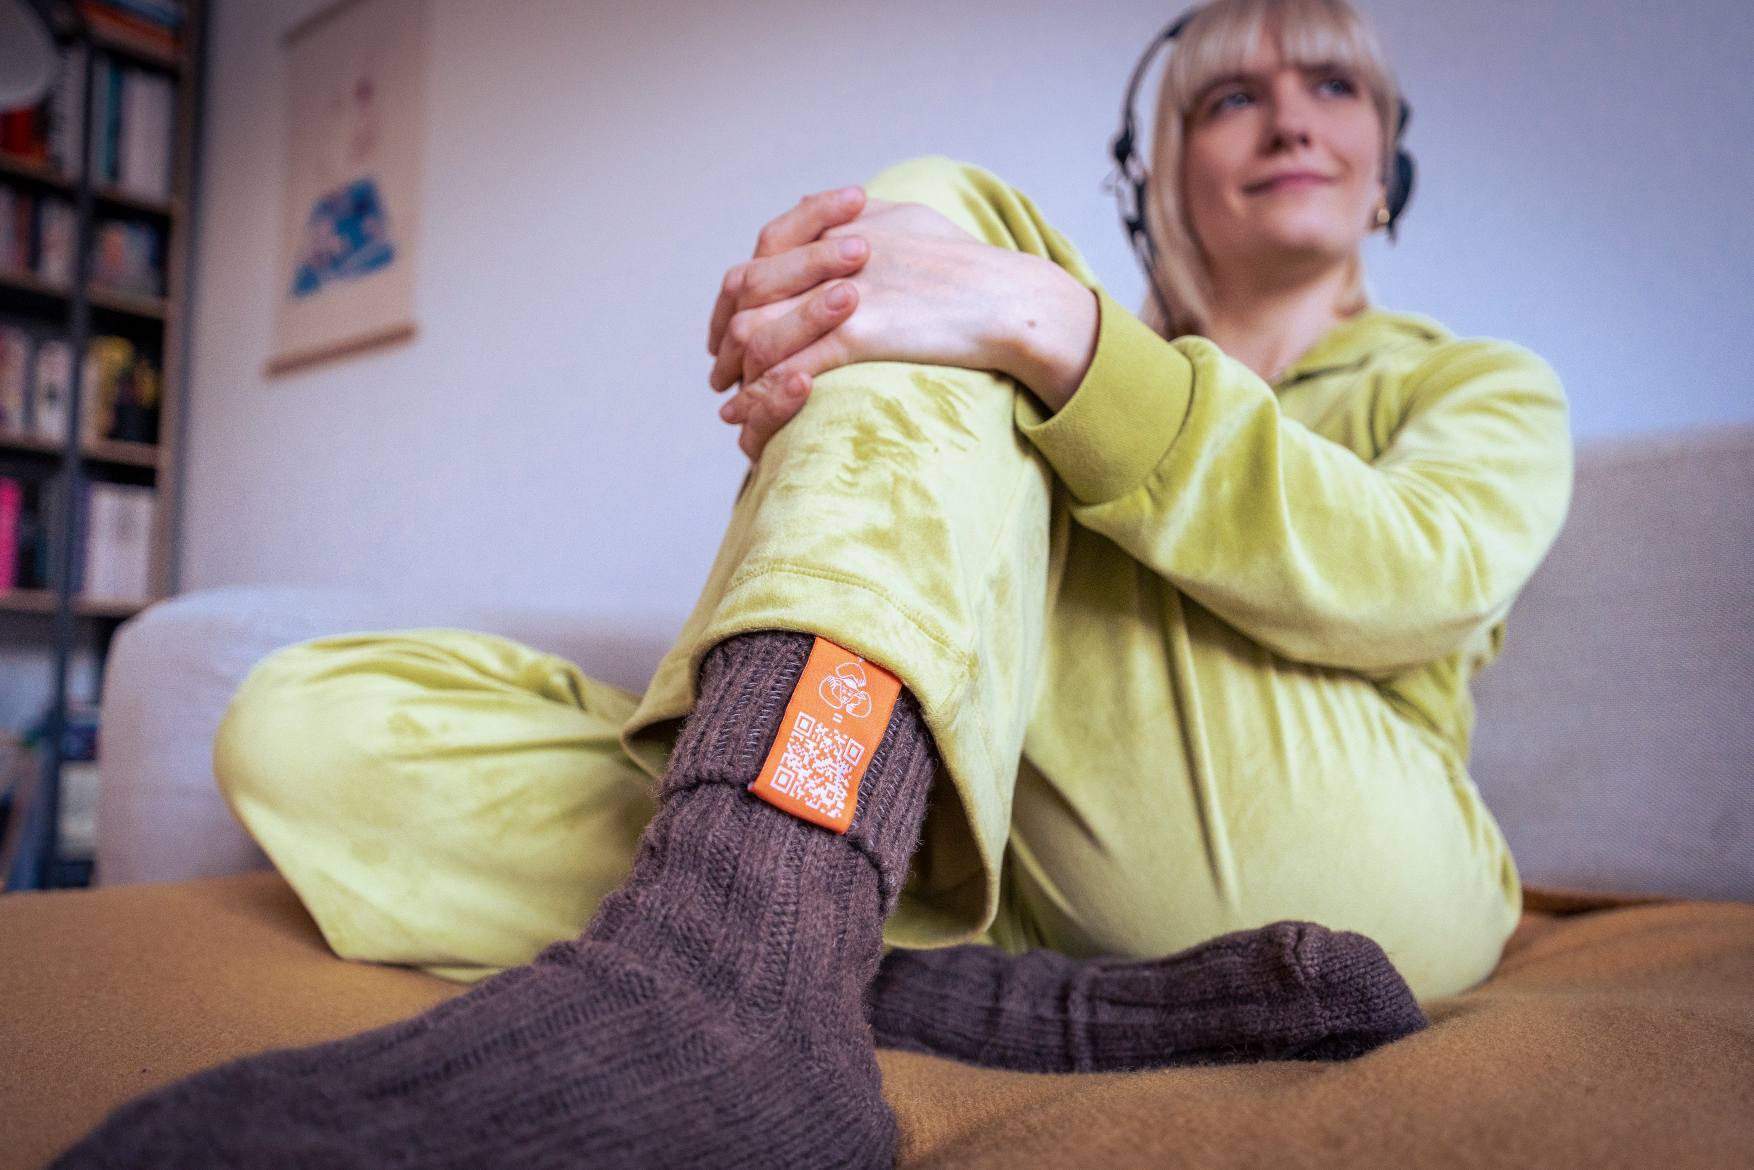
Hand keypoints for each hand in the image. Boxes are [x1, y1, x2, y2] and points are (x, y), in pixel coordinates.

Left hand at [707, 188, 1011, 460]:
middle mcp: (832, 253)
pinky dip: (760, 394)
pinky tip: (747, 416)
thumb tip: (817, 208)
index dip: (738, 289)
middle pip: (748, 290)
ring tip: (730, 400)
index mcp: (840, 226)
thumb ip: (859, 215)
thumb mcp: (909, 218)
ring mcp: (842, 293)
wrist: (1009, 299)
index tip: (729, 320)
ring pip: (757, 330)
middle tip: (721, 370)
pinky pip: (790, 366)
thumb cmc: (968, 265)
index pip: (765, 250)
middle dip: (725, 334)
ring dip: (737, 369)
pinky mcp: (859, 332)